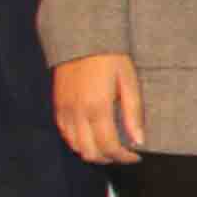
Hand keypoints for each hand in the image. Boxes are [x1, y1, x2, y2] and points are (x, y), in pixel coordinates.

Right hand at [51, 51, 145, 165]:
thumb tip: (139, 141)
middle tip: (124, 153)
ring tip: (110, 145)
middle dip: (109, 158)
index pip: (109, 147)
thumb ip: (133, 113)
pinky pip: (65, 134)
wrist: (81, 38)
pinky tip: (92, 135)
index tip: (136, 155)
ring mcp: (65, 110)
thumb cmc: (110, 57)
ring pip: (75, 147)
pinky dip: (79, 141)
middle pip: (90, 153)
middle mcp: (77, 113)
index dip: (124, 157)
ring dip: (93, 152)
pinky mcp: (58, 106)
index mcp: (97, 108)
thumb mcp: (128, 81)